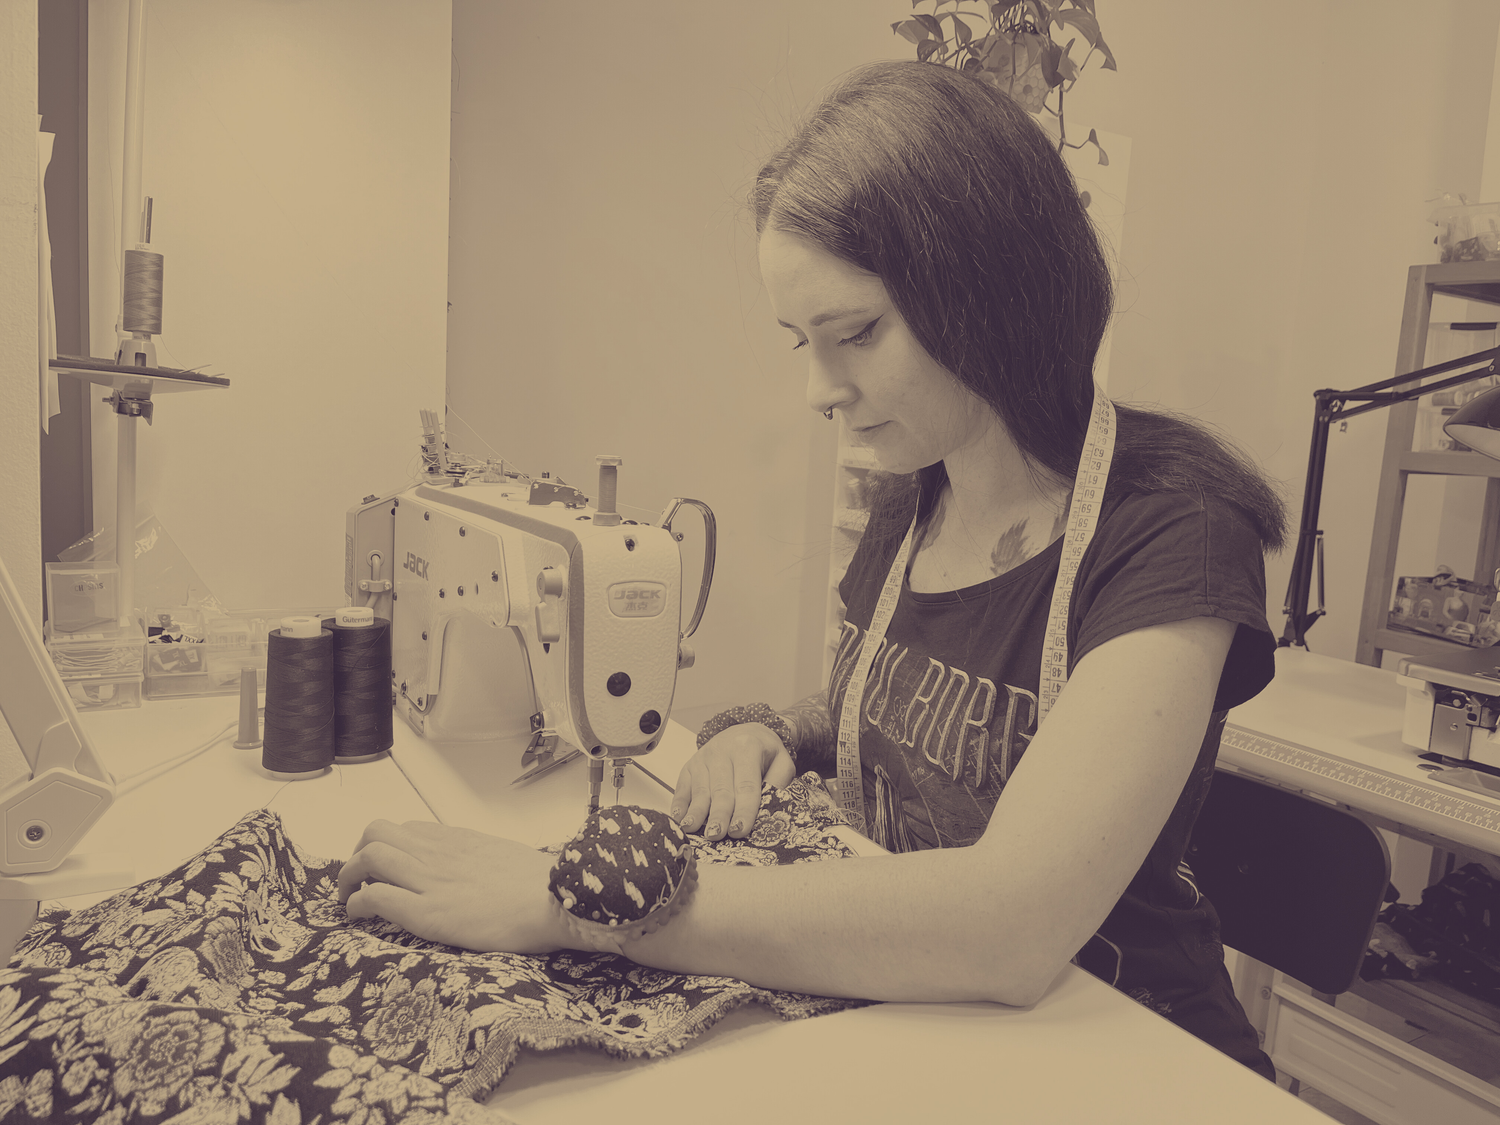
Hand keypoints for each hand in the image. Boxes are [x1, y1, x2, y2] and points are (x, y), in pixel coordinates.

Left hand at [338, 819, 560, 953]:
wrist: (555, 899)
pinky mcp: (426, 912)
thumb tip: (473, 870)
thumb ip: (479, 858)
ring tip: (349, 897)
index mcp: (458, 840)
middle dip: (358, 854)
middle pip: (376, 832)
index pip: (406, 830)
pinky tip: (358, 915)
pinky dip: (356, 904)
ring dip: (348, 877)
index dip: (387, 846)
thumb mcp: (504, 857)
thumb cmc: (541, 884)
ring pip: (368, 857)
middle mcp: (438, 853)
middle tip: (360, 879)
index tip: (386, 867)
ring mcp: (430, 880)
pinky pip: (374, 896)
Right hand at [671, 723, 795, 840]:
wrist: (746, 732)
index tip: (740, 830)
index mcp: (748, 748)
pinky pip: (682, 786)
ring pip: (700, 789)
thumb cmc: (764, 752)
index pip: (746, 785)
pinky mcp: (689, 765)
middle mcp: (722, 750)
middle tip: (716, 834)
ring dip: (696, 812)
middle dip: (718, 814)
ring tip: (692, 830)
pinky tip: (679, 818)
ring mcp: (702, 757)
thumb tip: (770, 809)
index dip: (743, 809)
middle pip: (720, 789)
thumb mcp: (782, 761)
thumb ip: (778, 783)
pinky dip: (680, 803)